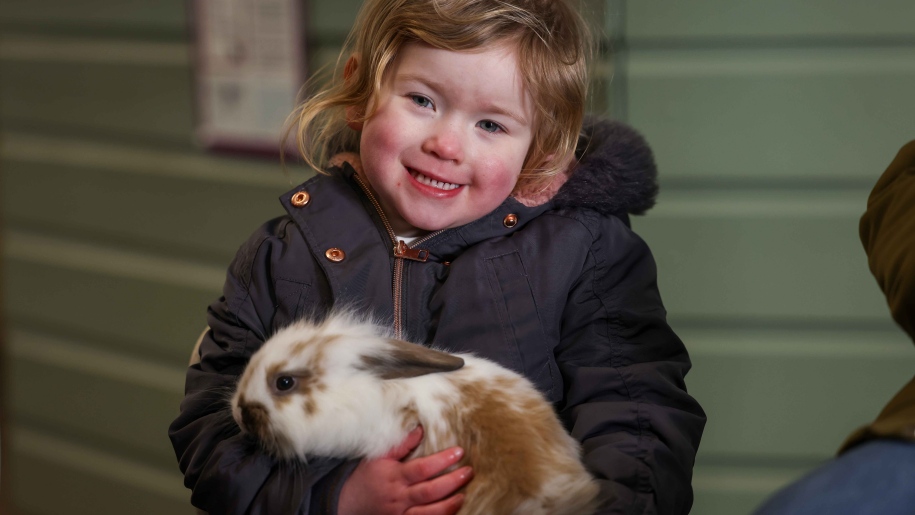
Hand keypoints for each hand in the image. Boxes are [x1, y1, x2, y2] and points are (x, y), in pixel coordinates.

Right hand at [337, 426, 472, 514]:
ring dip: (448, 506)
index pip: (422, 468)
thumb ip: (401, 445)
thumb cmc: (365, 477)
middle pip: (429, 491)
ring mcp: (400, 514)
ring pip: (428, 513)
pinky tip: (450, 512)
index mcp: (394, 476)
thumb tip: (420, 429)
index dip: (442, 461)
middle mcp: (398, 496)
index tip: (459, 452)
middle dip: (451, 482)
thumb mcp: (379, 457)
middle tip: (468, 472)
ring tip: (462, 496)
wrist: (346, 503)